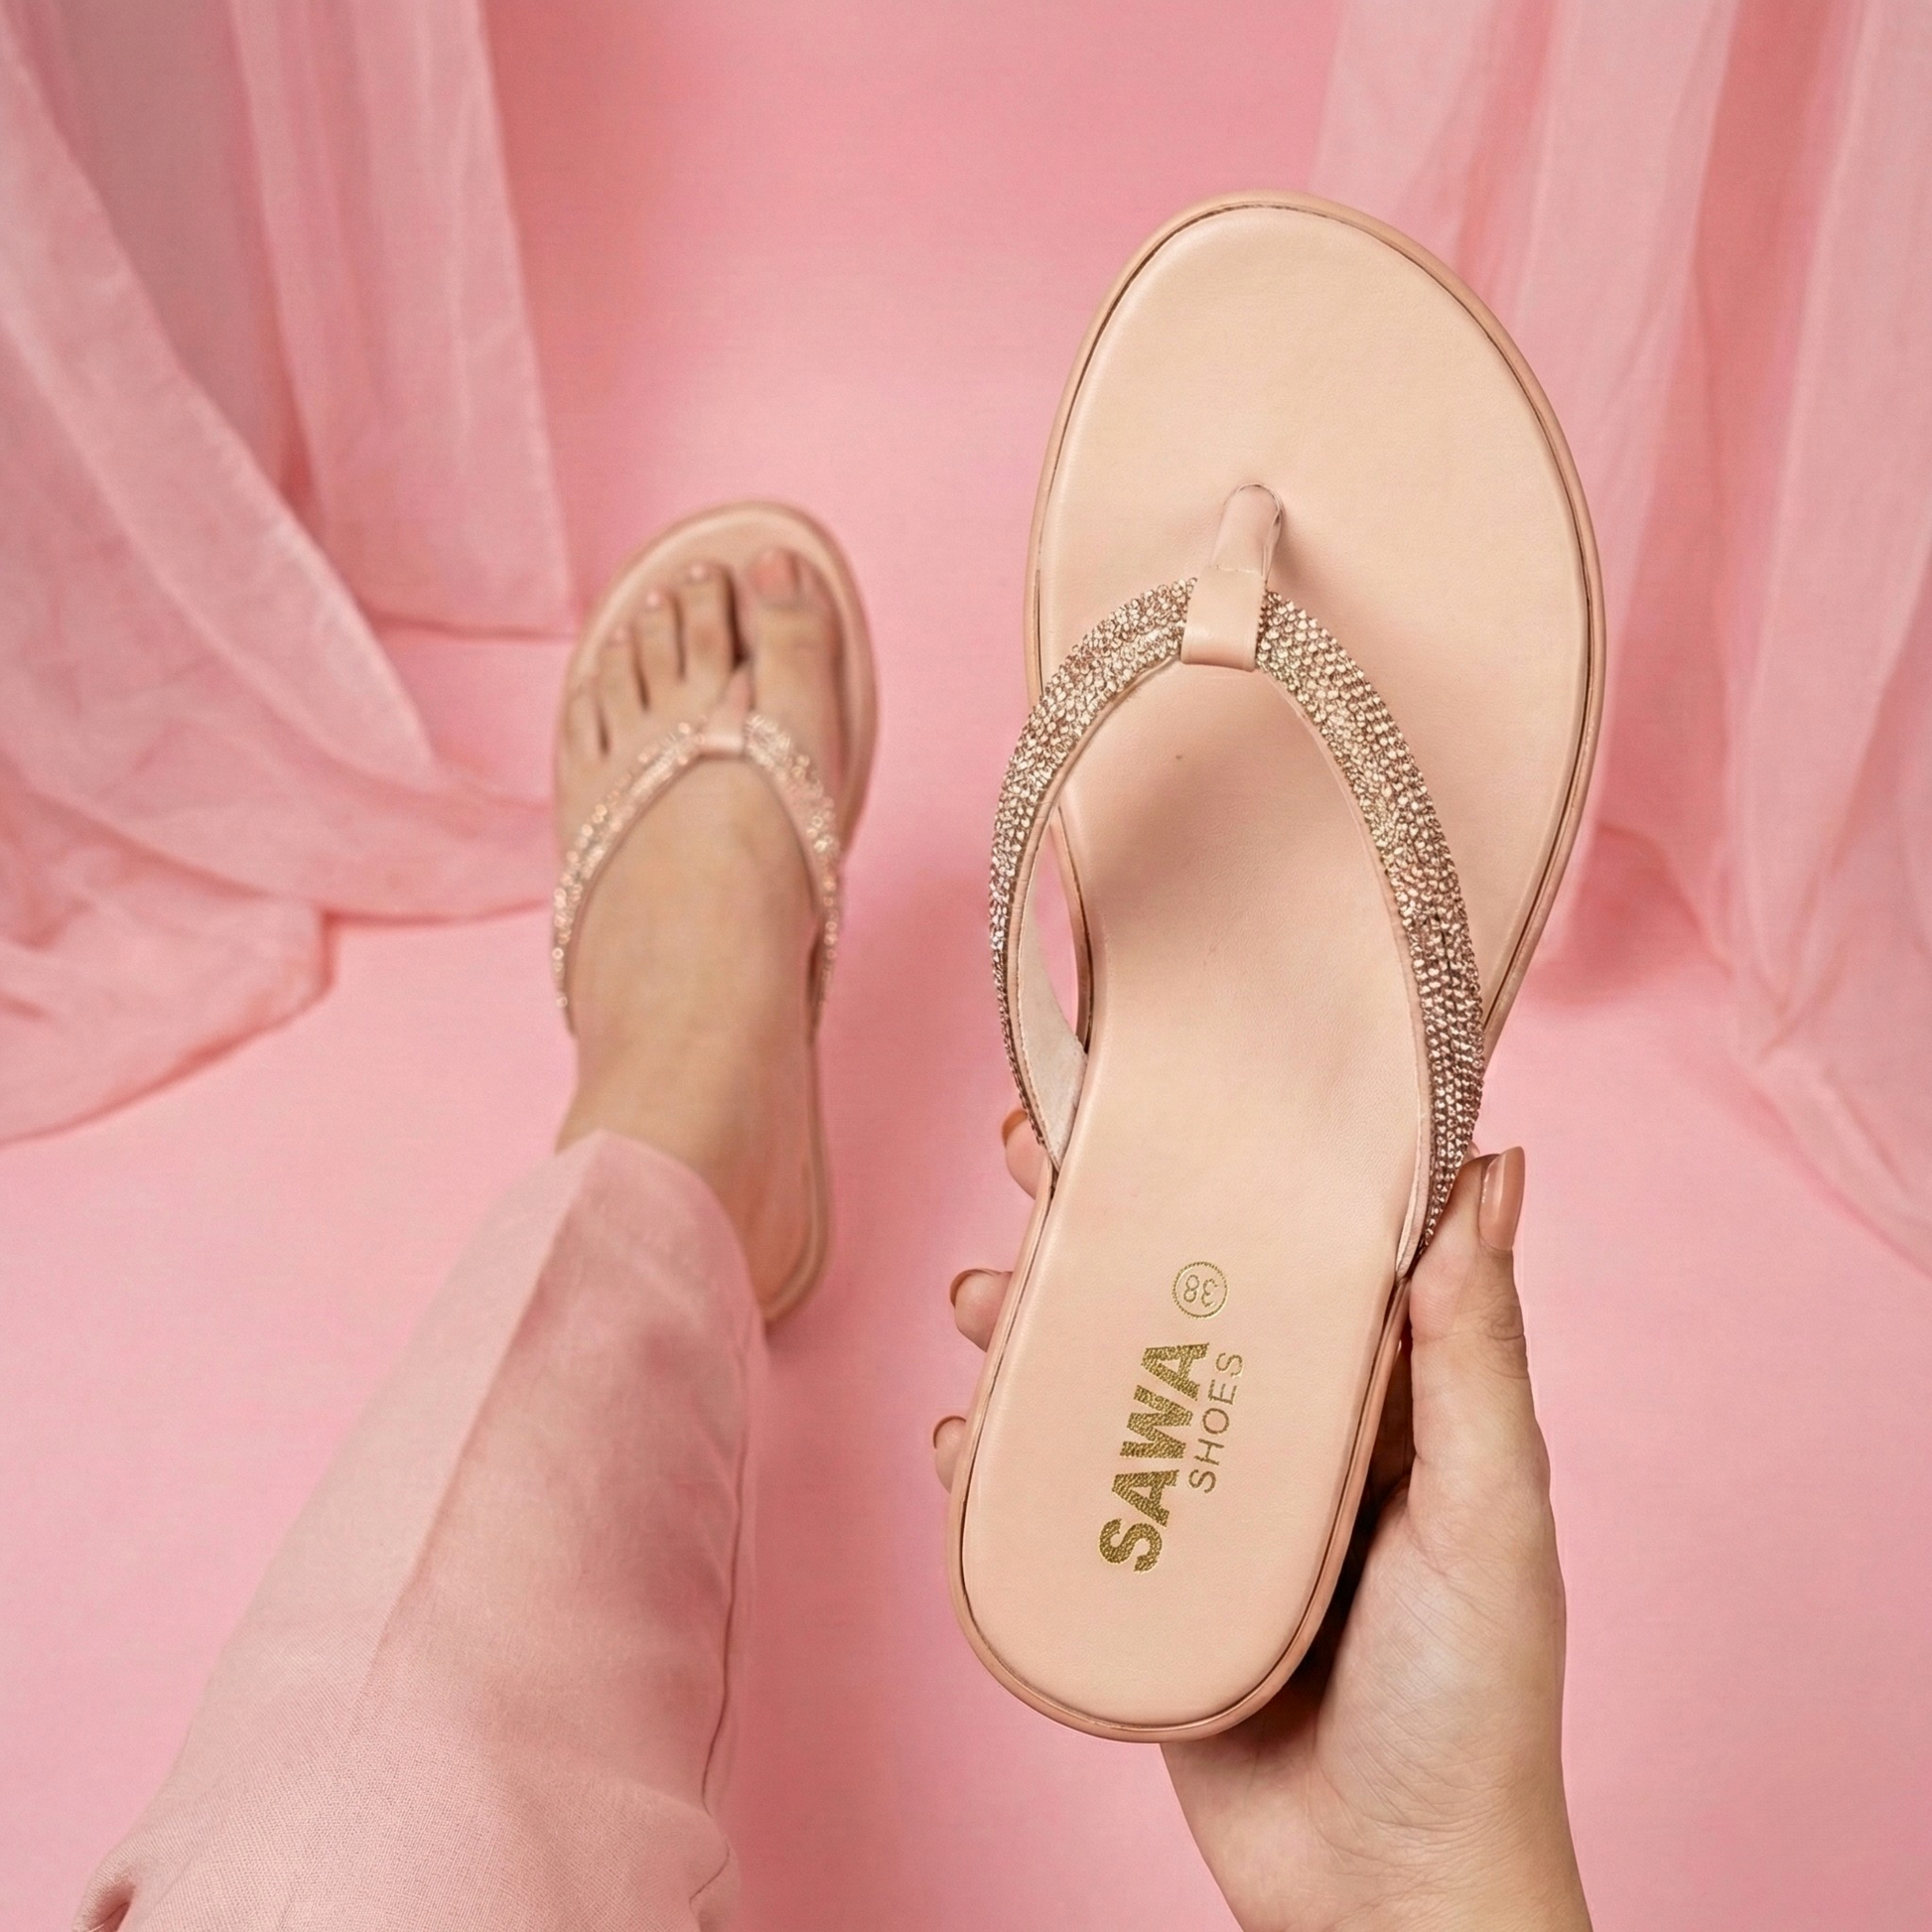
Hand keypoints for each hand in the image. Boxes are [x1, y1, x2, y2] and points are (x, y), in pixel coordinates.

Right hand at [934, 1124, 1590, 1931]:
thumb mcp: (1488, 1507)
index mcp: (1373, 1384)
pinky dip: (993, 1449)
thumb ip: (1476, 1347)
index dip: (1228, 1147)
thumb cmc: (1470, 1699)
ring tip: (976, 1296)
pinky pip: (1048, 1486)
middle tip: (1023, 1147)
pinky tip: (956, 1432)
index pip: (1292, 1233)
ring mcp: (1200, 1495)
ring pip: (1093, 1370)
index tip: (1160, 1073)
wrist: (1386, 1895)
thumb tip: (1494, 1167)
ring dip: (1025, 1317)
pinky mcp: (1139, 1570)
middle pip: (1172, 1284)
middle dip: (1094, 1211)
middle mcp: (1280, 1422)